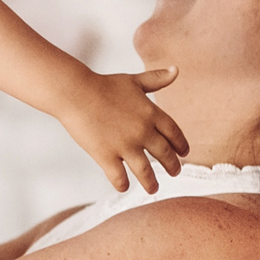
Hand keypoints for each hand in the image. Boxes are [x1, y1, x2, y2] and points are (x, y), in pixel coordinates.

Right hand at [55, 67, 188, 192]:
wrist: (76, 93)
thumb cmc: (103, 85)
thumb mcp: (134, 80)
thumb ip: (156, 79)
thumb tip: (175, 70)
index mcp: (151, 113)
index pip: (174, 133)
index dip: (181, 145)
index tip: (184, 153)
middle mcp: (142, 132)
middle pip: (164, 154)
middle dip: (172, 166)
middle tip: (174, 172)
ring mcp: (125, 146)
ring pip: (145, 171)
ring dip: (151, 183)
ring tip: (153, 189)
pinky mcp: (106, 156)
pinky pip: (119, 177)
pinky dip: (123, 184)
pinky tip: (123, 187)